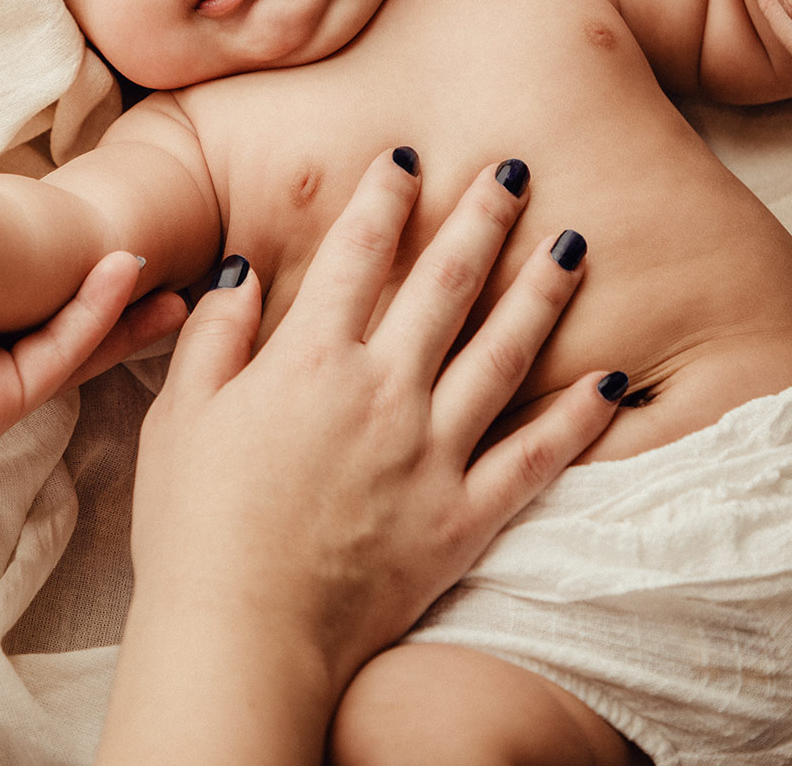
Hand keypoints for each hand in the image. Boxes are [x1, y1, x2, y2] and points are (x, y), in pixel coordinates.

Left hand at [0, 135, 186, 531]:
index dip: (36, 247)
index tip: (80, 216)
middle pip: (43, 306)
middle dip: (99, 283)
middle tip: (154, 247)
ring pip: (69, 333)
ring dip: (121, 305)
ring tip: (180, 276)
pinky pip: (59, 353)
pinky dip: (98, 316)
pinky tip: (128, 276)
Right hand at [125, 150, 619, 693]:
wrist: (243, 633)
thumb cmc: (196, 528)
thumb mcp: (180, 417)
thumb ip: (214, 336)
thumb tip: (240, 273)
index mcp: (310, 361)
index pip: (356, 253)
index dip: (385, 196)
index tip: (408, 157)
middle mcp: (382, 391)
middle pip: (446, 284)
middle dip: (482, 217)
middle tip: (514, 170)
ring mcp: (432, 453)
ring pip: (505, 353)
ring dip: (542, 291)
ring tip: (574, 243)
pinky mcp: (463, 516)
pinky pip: (536, 458)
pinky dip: (579, 419)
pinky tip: (611, 380)